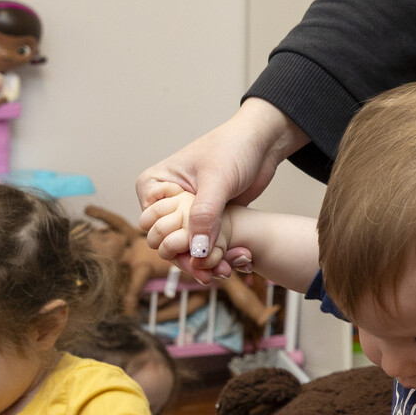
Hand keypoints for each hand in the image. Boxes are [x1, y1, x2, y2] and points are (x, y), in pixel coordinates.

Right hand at [138, 99, 302, 280]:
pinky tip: (233, 262)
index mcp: (154, 185)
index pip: (152, 227)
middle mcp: (165, 201)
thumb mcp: (217, 180)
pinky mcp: (206, 220)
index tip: (198, 253)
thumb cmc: (234, 147)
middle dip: (190, 258)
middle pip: (168, 242)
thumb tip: (197, 250)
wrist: (263, 143)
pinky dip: (217, 256)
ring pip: (187, 248)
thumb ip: (204, 214)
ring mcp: (185, 212)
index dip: (173, 242)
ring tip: (226, 270)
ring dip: (206, 262)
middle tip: (213, 271)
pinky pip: (205, 245)